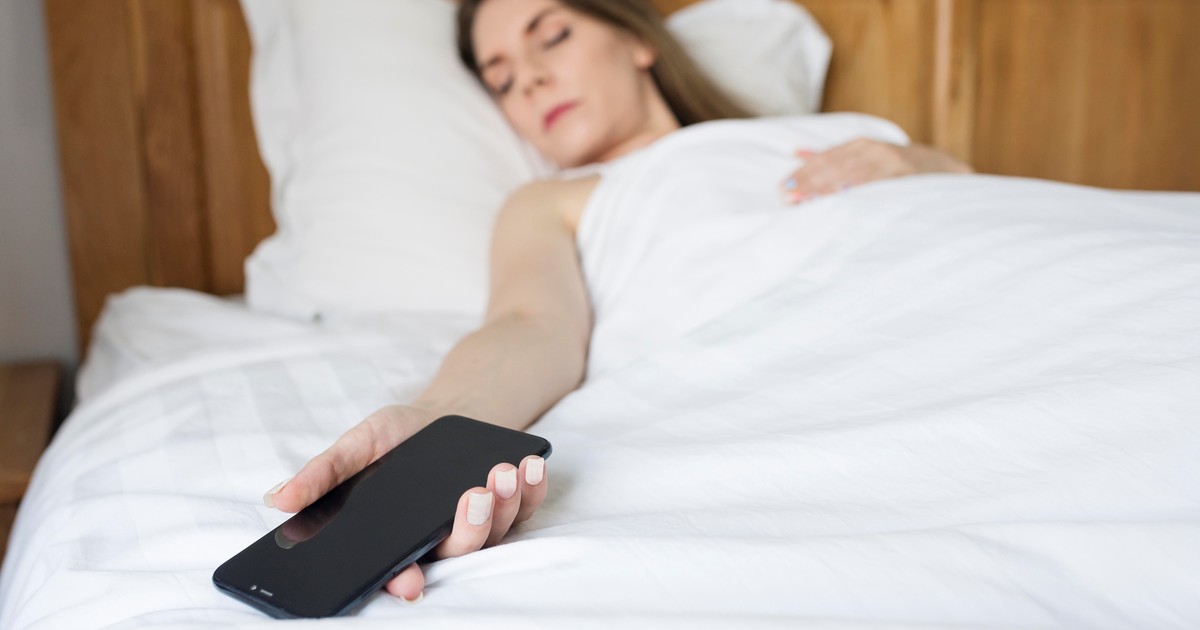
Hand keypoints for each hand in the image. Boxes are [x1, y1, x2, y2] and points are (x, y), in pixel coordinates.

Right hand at [262, 404, 548, 602]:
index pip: (402, 571)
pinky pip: (528, 504)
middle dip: (470, 528)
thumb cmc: (395, 439)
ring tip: (503, 471)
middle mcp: (443, 537)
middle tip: (473, 496)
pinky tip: (528, 464)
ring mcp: (482, 522)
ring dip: (505, 502)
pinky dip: (532, 486)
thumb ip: (323, 474)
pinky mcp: (513, 502)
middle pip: (459, 550)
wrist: (441, 413)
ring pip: (498, 529)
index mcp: (402, 538)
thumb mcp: (355, 447)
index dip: (405, 581)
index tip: (410, 581)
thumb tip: (278, 499)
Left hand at [781, 138, 971, 203]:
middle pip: (835, 167)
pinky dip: (863, 192)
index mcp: (859, 145)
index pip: (825, 159)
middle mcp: (872, 149)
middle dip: (811, 184)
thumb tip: (795, 152)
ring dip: (831, 190)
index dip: (803, 174)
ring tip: (810, 203)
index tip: (784, 189)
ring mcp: (890, 161)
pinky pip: (881, 185)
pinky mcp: (906, 176)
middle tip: (790, 199)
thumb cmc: (894, 166)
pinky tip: (847, 200)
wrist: (941, 167)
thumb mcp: (863, 156)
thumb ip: (829, 156)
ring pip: (854, 176)